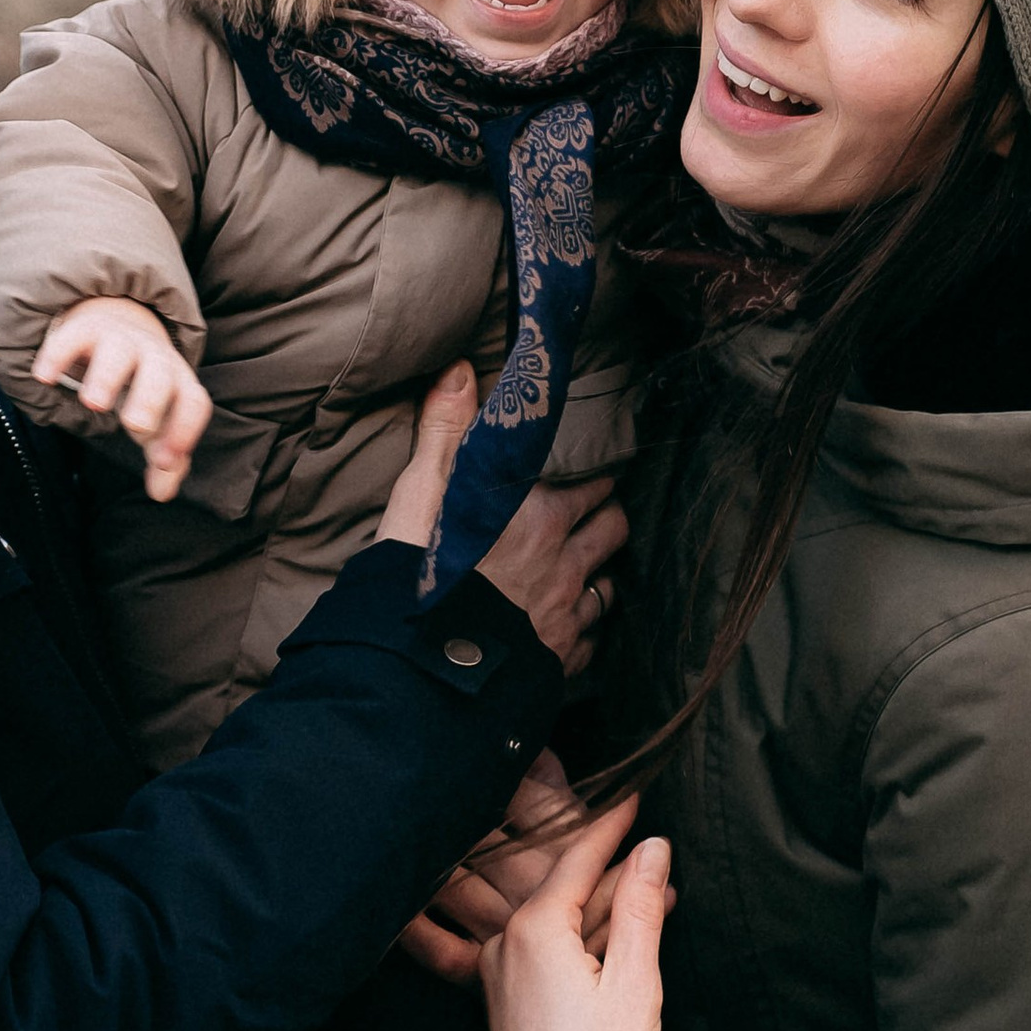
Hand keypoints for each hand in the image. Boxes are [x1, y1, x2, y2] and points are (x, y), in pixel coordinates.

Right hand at [31, 297, 212, 502]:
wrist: (120, 327)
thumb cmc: (142, 387)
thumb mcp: (158, 421)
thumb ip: (163, 459)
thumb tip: (161, 493)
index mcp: (177, 382)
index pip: (193, 402)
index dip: (184, 430)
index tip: (163, 461)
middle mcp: (153, 357)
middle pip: (160, 373)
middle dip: (150, 399)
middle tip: (134, 426)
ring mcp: (120, 340)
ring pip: (119, 351)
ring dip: (108, 376)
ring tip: (93, 403)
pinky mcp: (85, 329)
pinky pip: (73, 336)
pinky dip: (58, 355)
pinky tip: (44, 378)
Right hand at [379, 359, 626, 671]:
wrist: (421, 664)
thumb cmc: (417, 571)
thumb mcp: (423, 490)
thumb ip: (445, 427)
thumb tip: (461, 366)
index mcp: (539, 515)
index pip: (594, 485)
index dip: (596, 477)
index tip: (596, 472)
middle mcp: (563, 561)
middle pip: (613, 529)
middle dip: (609, 517)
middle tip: (600, 511)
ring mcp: (565, 614)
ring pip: (609, 586)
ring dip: (601, 574)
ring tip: (591, 567)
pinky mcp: (558, 659)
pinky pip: (591, 641)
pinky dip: (585, 629)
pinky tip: (572, 625)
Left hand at [482, 798, 669, 1030]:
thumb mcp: (635, 984)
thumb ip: (641, 907)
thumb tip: (652, 848)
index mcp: (532, 931)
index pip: (577, 858)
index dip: (611, 825)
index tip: (633, 794)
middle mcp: (504, 946)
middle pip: (565, 888)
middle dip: (615, 873)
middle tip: (658, 857)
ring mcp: (500, 977)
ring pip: (558, 922)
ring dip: (603, 909)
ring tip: (654, 896)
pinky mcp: (505, 1005)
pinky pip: (545, 953)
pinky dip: (583, 941)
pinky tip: (618, 937)